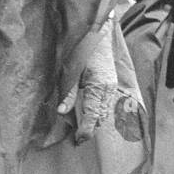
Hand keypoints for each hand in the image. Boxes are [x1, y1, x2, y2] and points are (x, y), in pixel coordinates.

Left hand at [58, 17, 117, 144]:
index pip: (93, 117)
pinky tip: (88, 111)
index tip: (77, 140)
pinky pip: (106, 104)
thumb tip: (61, 112)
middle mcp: (108, 90)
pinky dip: (98, 111)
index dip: (85, 131)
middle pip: (100, 118)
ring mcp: (111, 87)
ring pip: (104, 112)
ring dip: (94, 121)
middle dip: (89, 128)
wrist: (100, 32)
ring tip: (80, 126)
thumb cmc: (84, 50)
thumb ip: (69, 93)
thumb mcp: (72, 71)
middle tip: (76, 136)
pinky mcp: (111, 84)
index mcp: (98, 88)